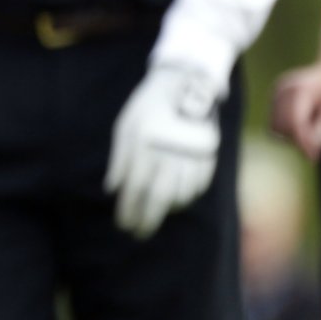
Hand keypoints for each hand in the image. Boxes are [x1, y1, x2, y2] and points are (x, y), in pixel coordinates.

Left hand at [105, 63, 219, 238]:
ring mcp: (191, 155)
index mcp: (144, 144)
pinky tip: (175, 200)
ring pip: (181, 196)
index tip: (123, 225)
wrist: (185, 86)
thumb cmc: (148, 107)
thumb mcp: (125, 127)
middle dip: (148, 219)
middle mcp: (169, 153)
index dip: (129, 210)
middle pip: (159, 197)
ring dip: (166, 210)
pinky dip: (186, 197)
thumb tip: (112, 190)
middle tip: (139, 234)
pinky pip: (198, 186)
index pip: (135, 187)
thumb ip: (119, 160)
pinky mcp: (208, 156)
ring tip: (154, 214)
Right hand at [271, 6, 320, 159]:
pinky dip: (289, 127)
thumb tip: (314, 143)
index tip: (314, 157)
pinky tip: (306, 120)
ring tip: (313, 127)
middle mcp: (284, 89)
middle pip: (281, 126)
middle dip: (297, 138)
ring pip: (275, 125)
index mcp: (303, 89)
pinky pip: (276, 120)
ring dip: (292, 133)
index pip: (295, 121)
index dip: (303, 142)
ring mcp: (277, 92)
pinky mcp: (275, 97)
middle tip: (318, 142)